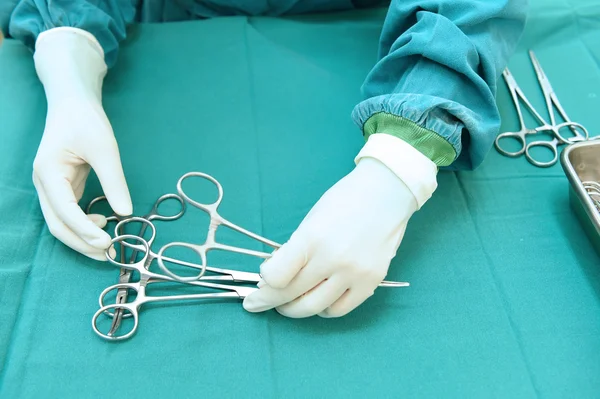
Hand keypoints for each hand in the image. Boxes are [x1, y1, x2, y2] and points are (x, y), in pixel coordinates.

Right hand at [32, 28, 131, 259]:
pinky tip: (102, 223)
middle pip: (57, 224)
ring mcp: (51, 187)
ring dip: (82, 237)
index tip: (106, 242)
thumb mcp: (105, 149)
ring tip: (108, 244)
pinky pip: (69, 213)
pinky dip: (83, 224)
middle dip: (81, 242)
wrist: (73, 103)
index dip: (84, 230)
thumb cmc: (86, 120)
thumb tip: (125, 212)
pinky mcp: (62, 187)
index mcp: (48, 172)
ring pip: (61, 222)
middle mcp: (44, 184)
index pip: (64, 211)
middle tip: (107, 254)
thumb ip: (114, 181)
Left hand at [243, 157, 418, 317]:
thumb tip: (275, 278)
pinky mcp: (371, 282)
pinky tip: (318, 301)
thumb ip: (294, 250)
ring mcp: (353, 273)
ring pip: (313, 307)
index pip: (276, 277)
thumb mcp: (311, 220)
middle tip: (260, 302)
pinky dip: (323, 309)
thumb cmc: (345, 201)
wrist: (386, 193)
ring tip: (288, 304)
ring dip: (294, 309)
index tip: (262, 281)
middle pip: (290, 294)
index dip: (264, 283)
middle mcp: (332, 259)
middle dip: (269, 301)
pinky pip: (339, 309)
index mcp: (312, 238)